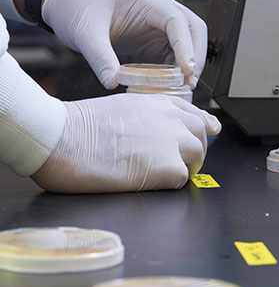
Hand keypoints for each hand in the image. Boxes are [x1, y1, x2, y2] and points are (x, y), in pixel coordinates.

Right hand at [31, 94, 220, 193]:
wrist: (61, 138)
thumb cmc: (75, 127)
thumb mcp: (116, 109)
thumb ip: (141, 117)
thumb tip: (147, 132)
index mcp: (154, 102)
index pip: (190, 111)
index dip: (200, 123)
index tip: (210, 128)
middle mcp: (169, 118)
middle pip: (200, 133)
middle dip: (195, 147)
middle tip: (184, 160)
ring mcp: (171, 142)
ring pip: (197, 155)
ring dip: (186, 165)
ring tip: (165, 174)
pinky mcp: (169, 167)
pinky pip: (183, 178)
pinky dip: (171, 183)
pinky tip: (151, 182)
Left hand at [42, 0, 206, 88]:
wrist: (67, 5)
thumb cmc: (76, 9)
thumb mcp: (84, 34)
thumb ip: (100, 59)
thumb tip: (113, 83)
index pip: (177, 20)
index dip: (186, 46)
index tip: (186, 71)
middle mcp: (158, 7)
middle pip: (194, 28)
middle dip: (196, 56)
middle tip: (190, 82)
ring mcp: (159, 21)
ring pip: (190, 40)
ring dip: (191, 62)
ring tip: (183, 86)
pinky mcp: (156, 35)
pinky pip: (176, 51)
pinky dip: (178, 67)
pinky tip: (170, 82)